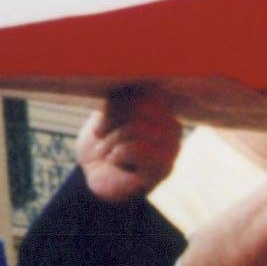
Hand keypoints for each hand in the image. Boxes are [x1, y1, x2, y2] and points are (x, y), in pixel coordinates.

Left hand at [75, 85, 179, 203]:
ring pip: (141, 127)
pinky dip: (117, 153)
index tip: (101, 116)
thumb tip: (129, 86)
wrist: (93, 179)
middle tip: (100, 134)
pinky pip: (139, 149)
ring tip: (104, 150)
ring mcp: (172, 149)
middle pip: (144, 106)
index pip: (146, 91)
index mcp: (162, 109)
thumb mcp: (106, 114)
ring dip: (112, 139)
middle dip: (114, 119)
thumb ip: (121, 99)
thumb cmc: (101, 143)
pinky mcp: (164, 170)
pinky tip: (114, 161)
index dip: (118, 101)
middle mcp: (173, 126)